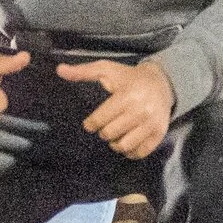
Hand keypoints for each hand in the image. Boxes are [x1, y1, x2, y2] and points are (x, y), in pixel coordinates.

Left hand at [59, 57, 174, 159]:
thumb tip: (59, 70)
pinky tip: (127, 142)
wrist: (163, 82)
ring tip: (115, 135)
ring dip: (115, 143)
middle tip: (106, 125)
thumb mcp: (107, 70)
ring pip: (123, 146)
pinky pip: (140, 152)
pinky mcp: (159, 133)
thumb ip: (83, 71)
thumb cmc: (129, 77)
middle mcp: (141, 111)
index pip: (99, 120)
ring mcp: (151, 123)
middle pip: (109, 134)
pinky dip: (130, 151)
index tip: (91, 122)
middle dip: (104, 131)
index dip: (91, 123)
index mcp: (127, 96)